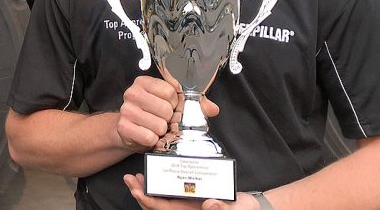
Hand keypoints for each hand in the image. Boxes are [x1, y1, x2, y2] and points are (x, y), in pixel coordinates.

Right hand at [116, 76, 219, 150]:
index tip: (169, 105)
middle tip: (162, 119)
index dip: (174, 102)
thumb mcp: (171, 105)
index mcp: (144, 82)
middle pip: (166, 108)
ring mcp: (126, 110)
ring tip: (154, 128)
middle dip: (168, 118)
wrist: (129, 131)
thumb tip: (213, 108)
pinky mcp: (124, 127)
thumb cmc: (152, 114)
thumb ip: (193, 103)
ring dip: (161, 131)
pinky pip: (149, 137)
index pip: (170, 90)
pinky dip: (152, 140)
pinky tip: (148, 135)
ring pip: (159, 125)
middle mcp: (132, 93)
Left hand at [123, 174, 259, 208]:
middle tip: (129, 179)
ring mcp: (186, 204)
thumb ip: (223, 209)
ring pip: (160, 199)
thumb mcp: (237, 209)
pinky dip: (158, 184)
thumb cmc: (244, 209)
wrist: (250, 206)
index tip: (137, 191)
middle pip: (156, 206)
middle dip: (140, 194)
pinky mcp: (190, 196)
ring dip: (146, 189)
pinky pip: (169, 192)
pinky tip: (153, 174)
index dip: (149, 201)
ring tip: (134, 177)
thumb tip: (210, 204)